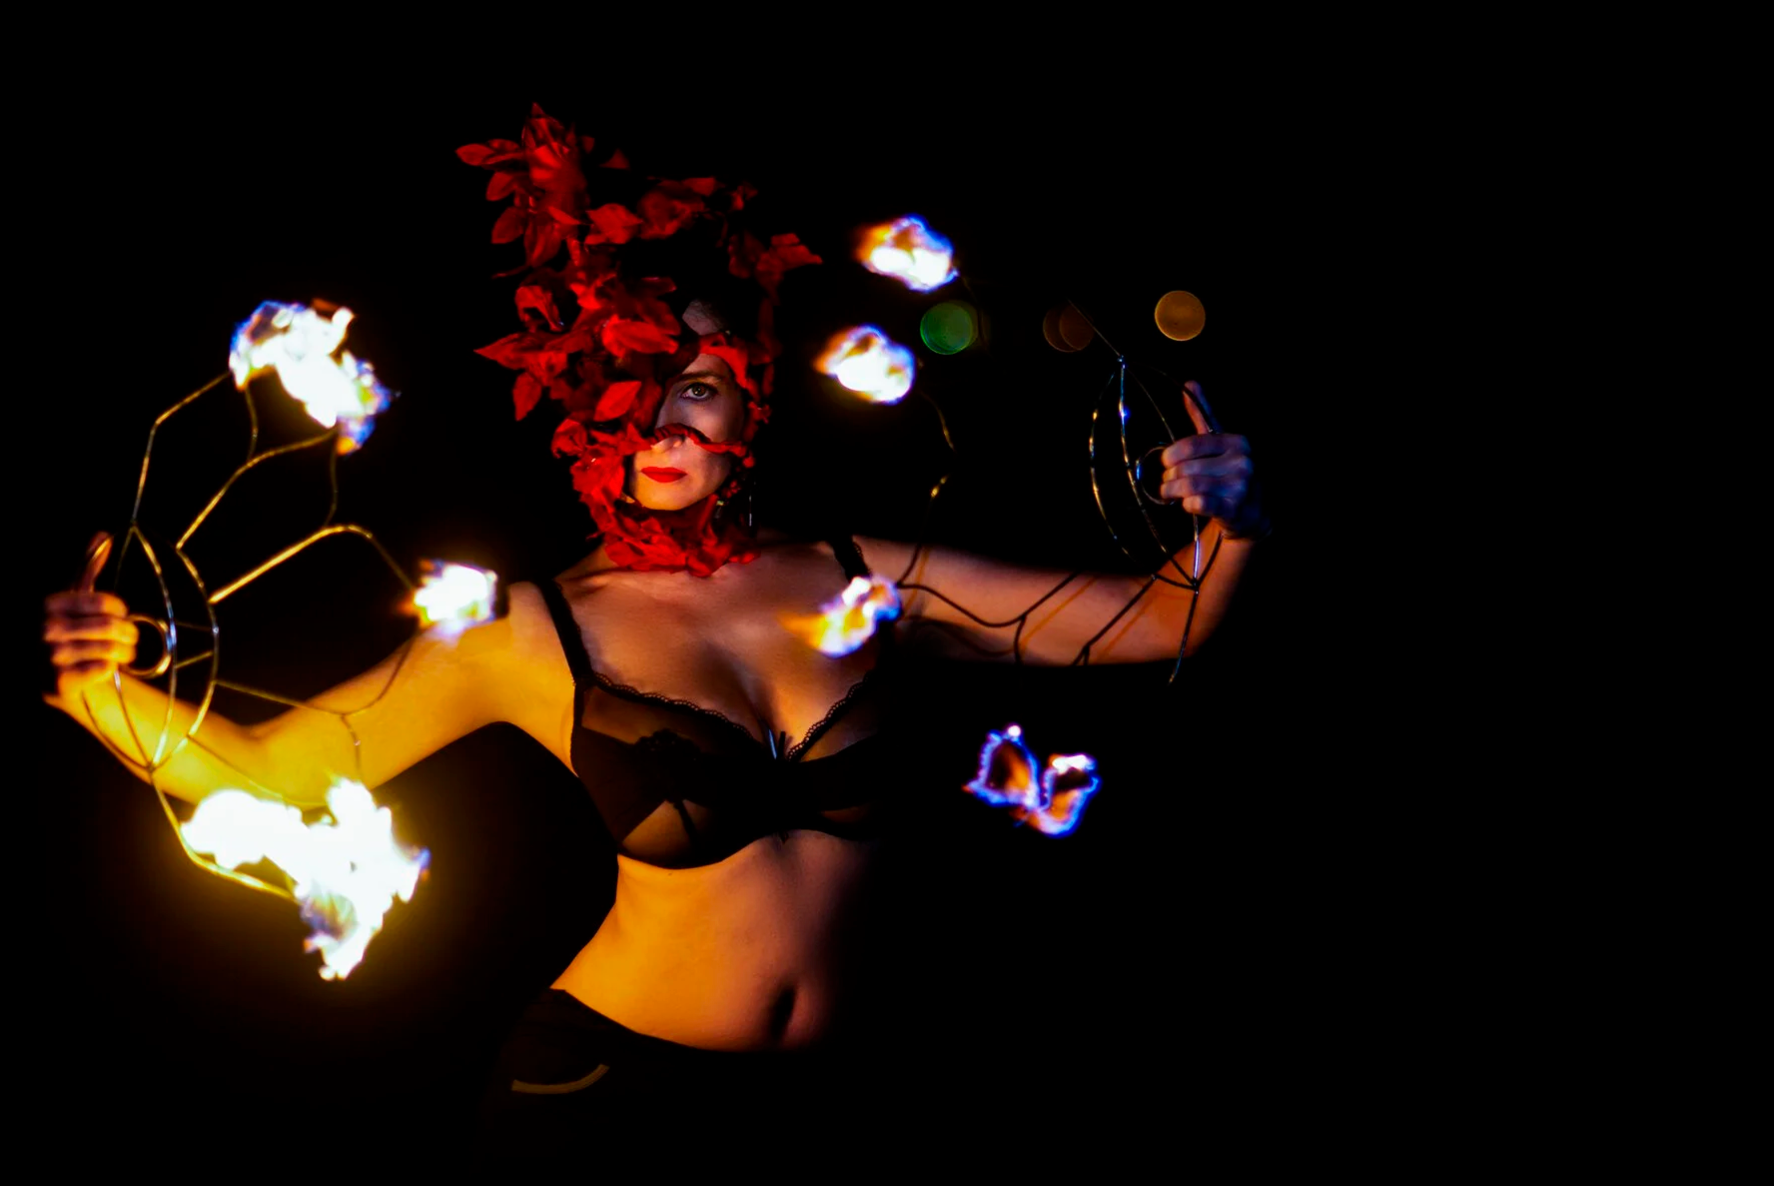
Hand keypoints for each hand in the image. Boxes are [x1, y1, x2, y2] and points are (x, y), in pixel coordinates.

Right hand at [43, 533, 137, 702]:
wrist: (55, 675)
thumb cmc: (71, 630)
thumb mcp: (76, 597)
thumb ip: (87, 568)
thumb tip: (102, 532)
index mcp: (49, 604)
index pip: (106, 604)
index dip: (121, 611)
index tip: (120, 615)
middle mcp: (45, 629)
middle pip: (111, 627)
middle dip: (129, 633)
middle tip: (131, 637)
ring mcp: (50, 656)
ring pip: (111, 650)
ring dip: (125, 652)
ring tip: (124, 652)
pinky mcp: (59, 682)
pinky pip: (104, 669)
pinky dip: (112, 668)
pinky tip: (106, 667)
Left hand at [1158, 381, 1268, 539]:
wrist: (1251, 512)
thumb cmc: (1229, 473)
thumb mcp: (1219, 442)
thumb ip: (1204, 415)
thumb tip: (1191, 383)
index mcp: (1237, 442)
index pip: (1191, 445)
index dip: (1171, 455)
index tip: (1165, 462)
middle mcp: (1242, 462)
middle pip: (1186, 467)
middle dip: (1170, 477)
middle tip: (1168, 483)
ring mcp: (1241, 486)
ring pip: (1189, 486)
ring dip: (1173, 491)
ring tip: (1171, 493)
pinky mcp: (1234, 508)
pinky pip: (1199, 503)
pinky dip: (1187, 504)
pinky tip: (1188, 504)